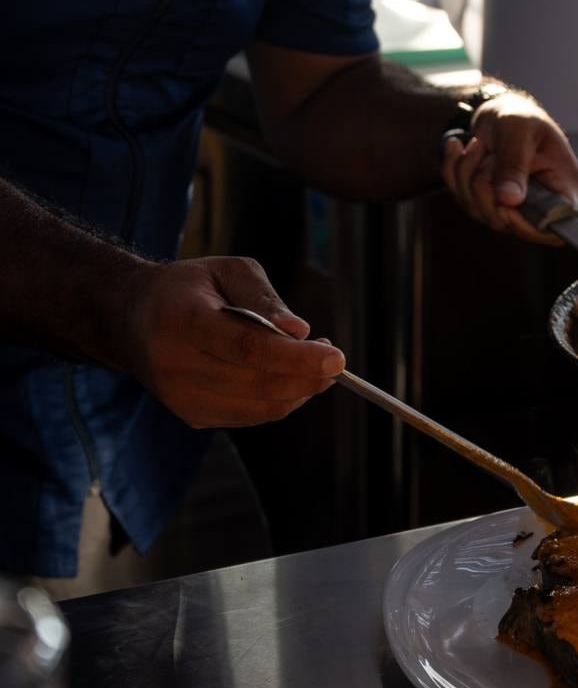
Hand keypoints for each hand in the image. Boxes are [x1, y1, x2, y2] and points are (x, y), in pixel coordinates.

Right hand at [122, 255, 343, 427]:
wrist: (131, 319)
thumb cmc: (187, 289)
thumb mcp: (227, 270)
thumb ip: (264, 298)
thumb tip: (299, 331)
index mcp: (182, 318)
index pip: (246, 347)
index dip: (295, 357)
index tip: (335, 357)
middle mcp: (174, 363)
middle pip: (256, 383)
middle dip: (307, 376)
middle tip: (334, 359)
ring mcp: (179, 396)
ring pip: (258, 408)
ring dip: (298, 391)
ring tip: (314, 364)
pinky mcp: (189, 416)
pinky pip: (249, 417)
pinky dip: (278, 401)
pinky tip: (287, 377)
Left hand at [440, 88, 577, 243]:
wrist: (500, 111)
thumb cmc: (520, 116)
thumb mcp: (520, 131)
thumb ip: (514, 164)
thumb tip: (509, 200)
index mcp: (563, 188)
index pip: (553, 225)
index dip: (527, 223)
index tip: (505, 202)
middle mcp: (539, 204)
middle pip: (506, 222)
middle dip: (484, 185)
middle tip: (485, 151)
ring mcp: (511, 207)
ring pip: (478, 210)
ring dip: (467, 173)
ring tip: (477, 144)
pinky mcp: (487, 202)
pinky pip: (461, 198)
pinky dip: (453, 171)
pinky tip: (457, 147)